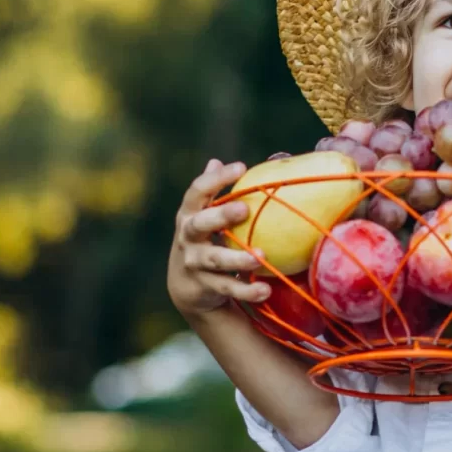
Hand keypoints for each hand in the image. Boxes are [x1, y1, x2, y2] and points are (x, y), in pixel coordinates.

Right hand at [167, 159, 272, 317]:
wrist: (185, 286)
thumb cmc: (202, 241)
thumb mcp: (201, 216)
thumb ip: (210, 192)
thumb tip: (216, 161)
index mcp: (190, 214)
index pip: (198, 191)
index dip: (216, 178)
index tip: (241, 167)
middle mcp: (188, 236)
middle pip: (200, 224)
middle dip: (221, 216)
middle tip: (243, 209)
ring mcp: (195, 262)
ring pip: (215, 259)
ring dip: (238, 258)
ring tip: (261, 257)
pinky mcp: (205, 286)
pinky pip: (228, 288)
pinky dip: (247, 291)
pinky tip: (265, 290)